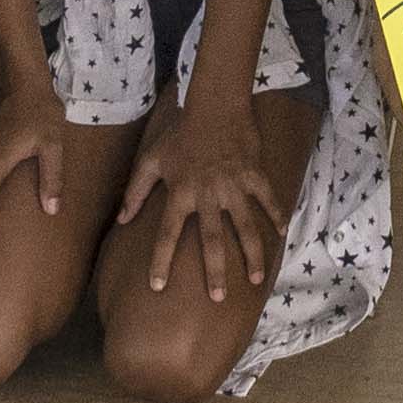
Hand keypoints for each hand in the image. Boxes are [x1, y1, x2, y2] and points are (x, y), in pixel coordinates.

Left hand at [120, 96, 288, 305]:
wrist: (215, 105)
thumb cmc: (180, 134)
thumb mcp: (152, 160)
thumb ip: (136, 191)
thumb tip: (122, 220)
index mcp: (180, 193)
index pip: (166, 235)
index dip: (160, 261)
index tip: (157, 286)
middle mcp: (207, 195)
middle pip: (211, 240)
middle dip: (215, 271)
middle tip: (218, 297)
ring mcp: (234, 186)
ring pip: (244, 227)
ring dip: (251, 254)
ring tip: (254, 278)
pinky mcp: (254, 174)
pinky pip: (267, 198)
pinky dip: (275, 214)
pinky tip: (281, 233)